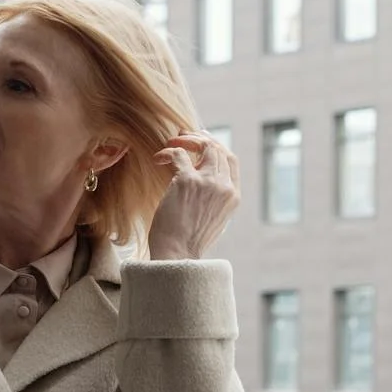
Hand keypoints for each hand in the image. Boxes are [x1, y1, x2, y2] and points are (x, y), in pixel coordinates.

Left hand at [145, 133, 239, 260]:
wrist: (177, 255)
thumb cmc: (188, 241)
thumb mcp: (211, 218)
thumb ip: (211, 196)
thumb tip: (197, 173)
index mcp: (233, 196)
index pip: (231, 160)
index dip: (216, 147)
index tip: (203, 142)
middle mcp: (224, 186)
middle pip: (218, 149)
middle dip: (200, 138)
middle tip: (183, 137)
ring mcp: (208, 182)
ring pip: (204, 146)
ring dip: (185, 140)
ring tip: (171, 143)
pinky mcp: (187, 181)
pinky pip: (178, 154)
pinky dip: (167, 151)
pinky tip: (158, 159)